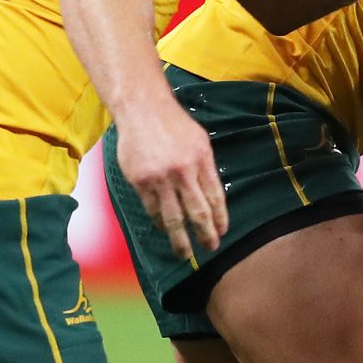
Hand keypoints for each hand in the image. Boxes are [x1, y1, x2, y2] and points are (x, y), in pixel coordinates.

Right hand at [114, 95, 225, 258]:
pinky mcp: (140, 181)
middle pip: (197, 212)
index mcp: (202, 161)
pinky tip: (164, 230)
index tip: (221, 232)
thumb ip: (206, 169)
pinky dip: (159, 222)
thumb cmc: (174, 124)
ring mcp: (160, 178)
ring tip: (184, 253)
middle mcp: (183, 172)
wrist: (142, 109)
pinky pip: (152, 209)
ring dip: (179, 238)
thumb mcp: (200, 142)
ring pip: (172, 217)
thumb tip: (211, 197)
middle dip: (205, 234)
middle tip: (209, 248)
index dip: (219, 219)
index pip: (215, 198)